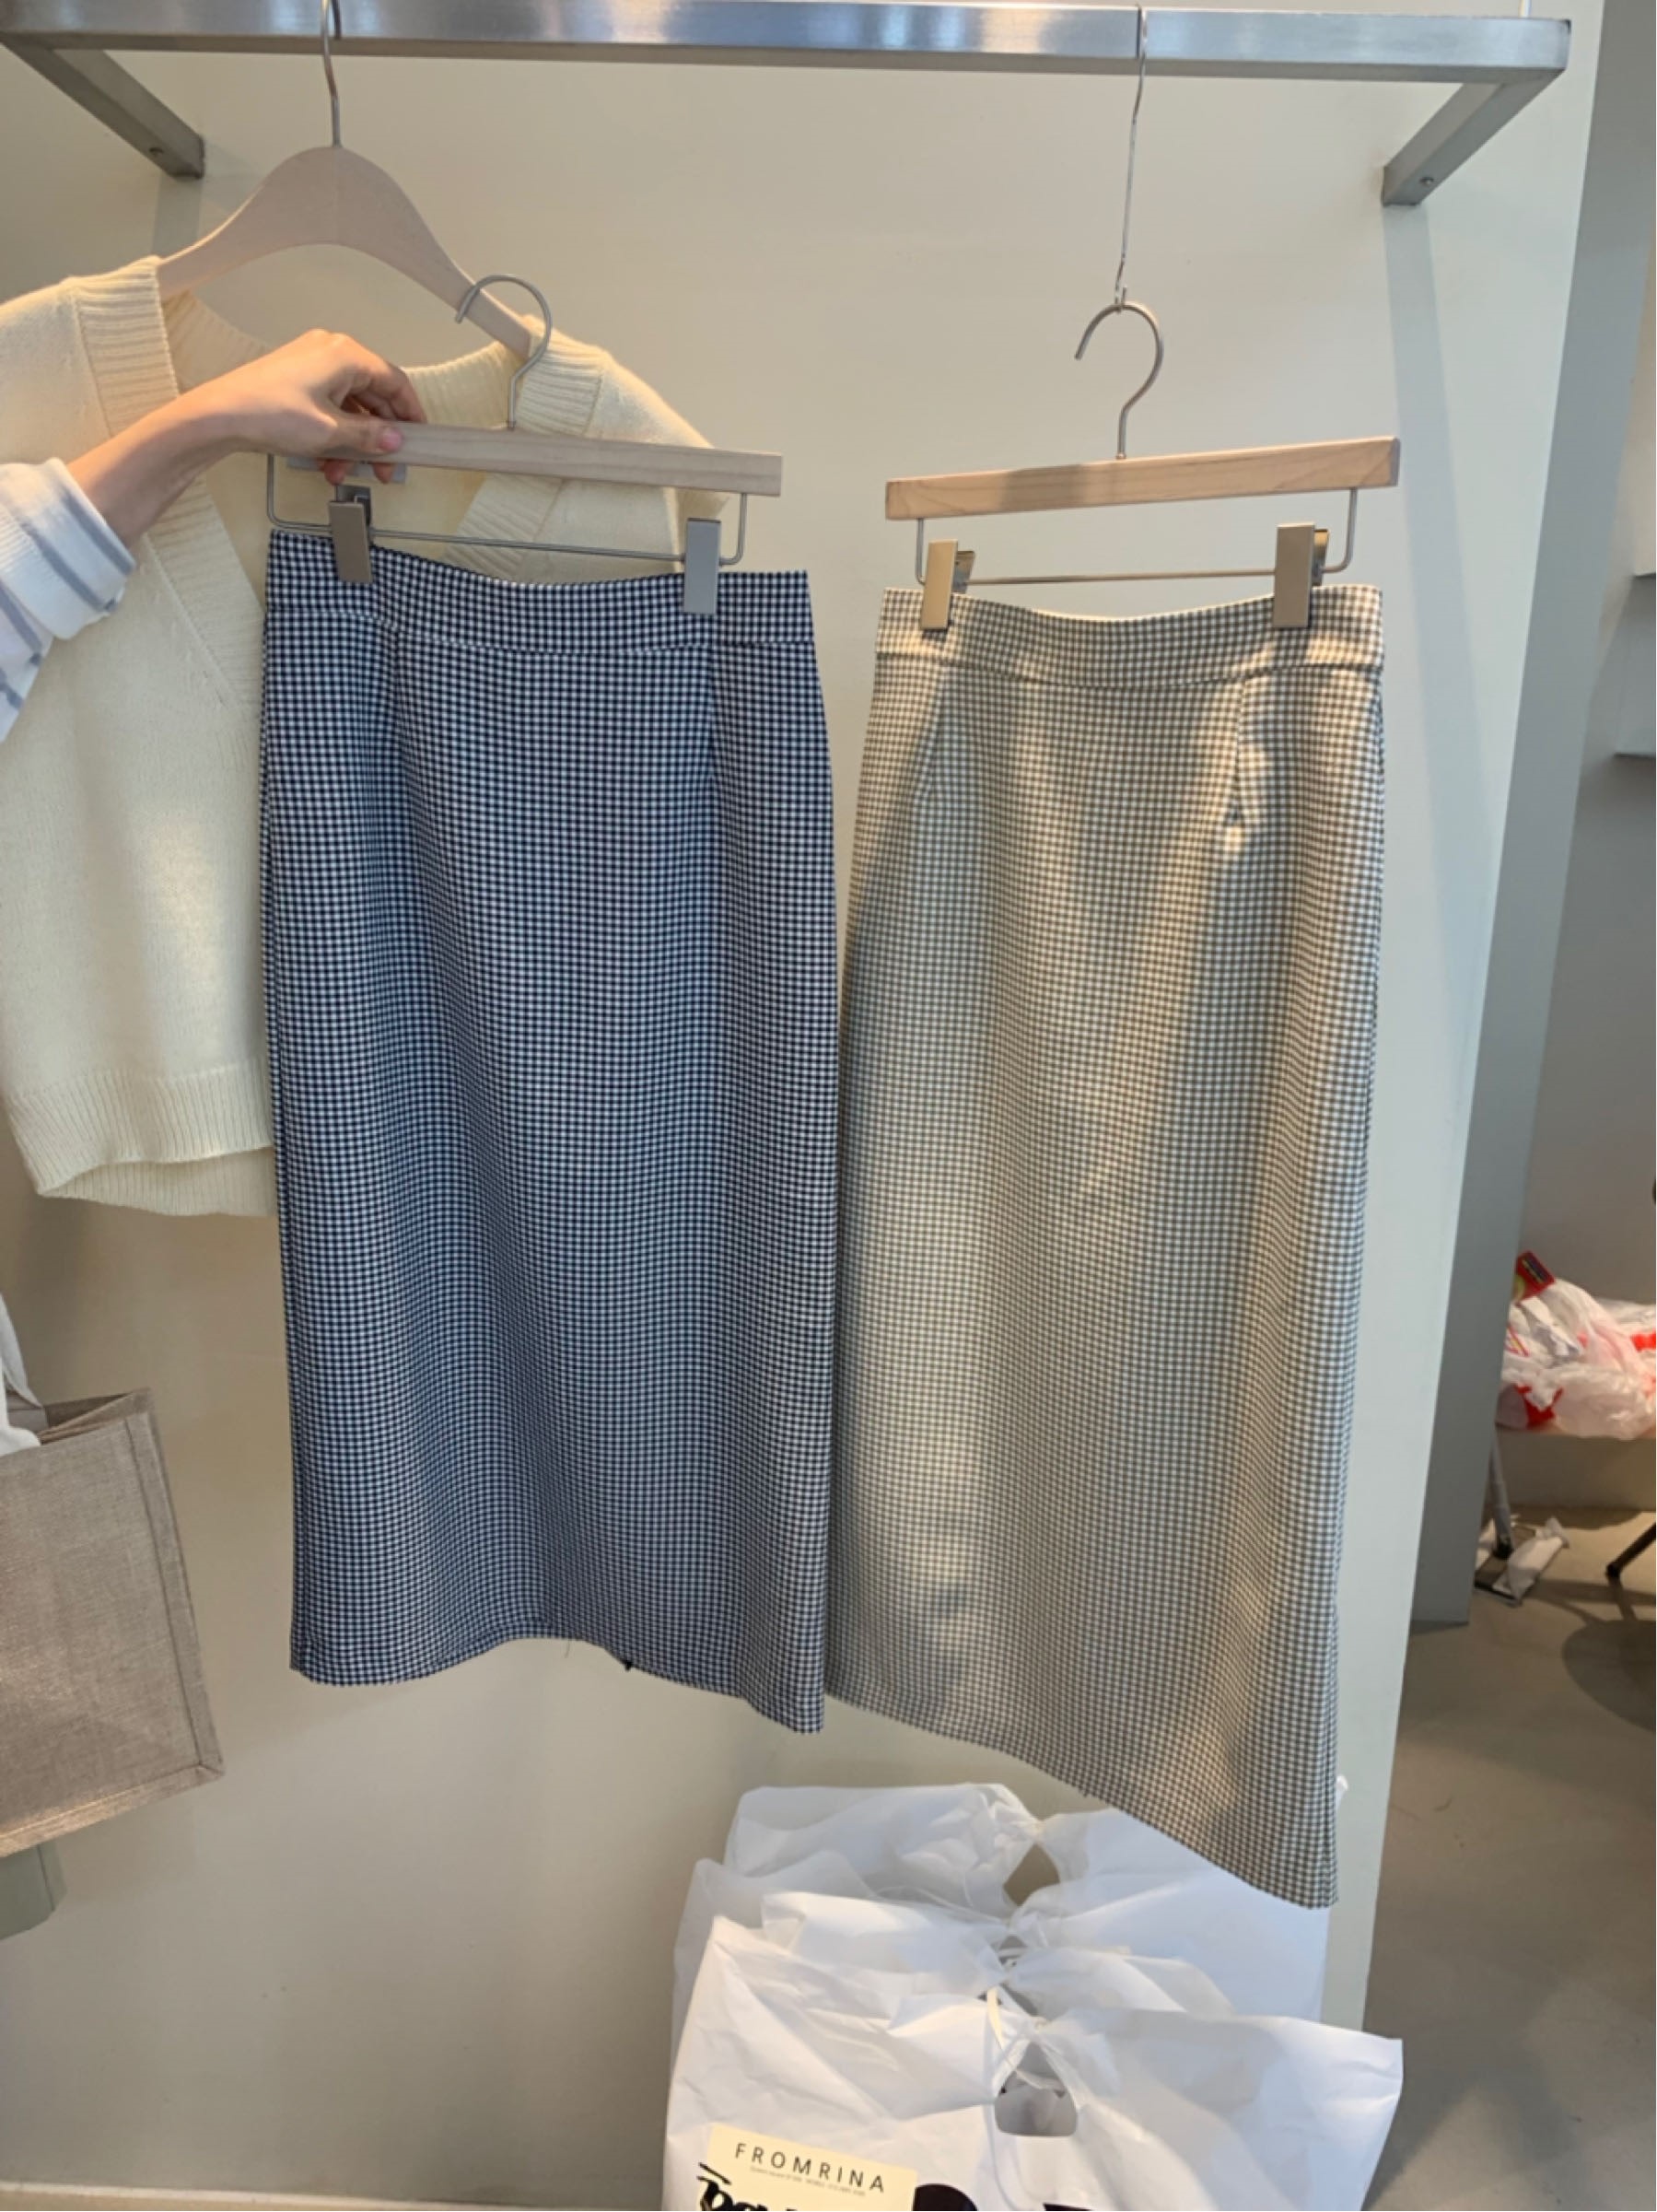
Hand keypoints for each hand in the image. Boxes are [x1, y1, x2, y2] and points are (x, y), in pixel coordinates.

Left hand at [183, 328, 425, 486]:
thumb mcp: (330, 431)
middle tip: (382, 470)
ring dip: (352, 443)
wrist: (218, 416)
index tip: (418, 440)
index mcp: (346, 354)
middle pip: (373, 397)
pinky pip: (329, 407)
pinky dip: (333, 434)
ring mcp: (312, 365)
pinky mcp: (296, 380)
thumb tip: (395, 440)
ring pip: (350, 407)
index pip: (395, 382)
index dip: (411, 414)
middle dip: (376, 438)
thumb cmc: (268, 413)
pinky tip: (326, 461)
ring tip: (341, 471)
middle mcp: (331, 352)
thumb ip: (369, 436)